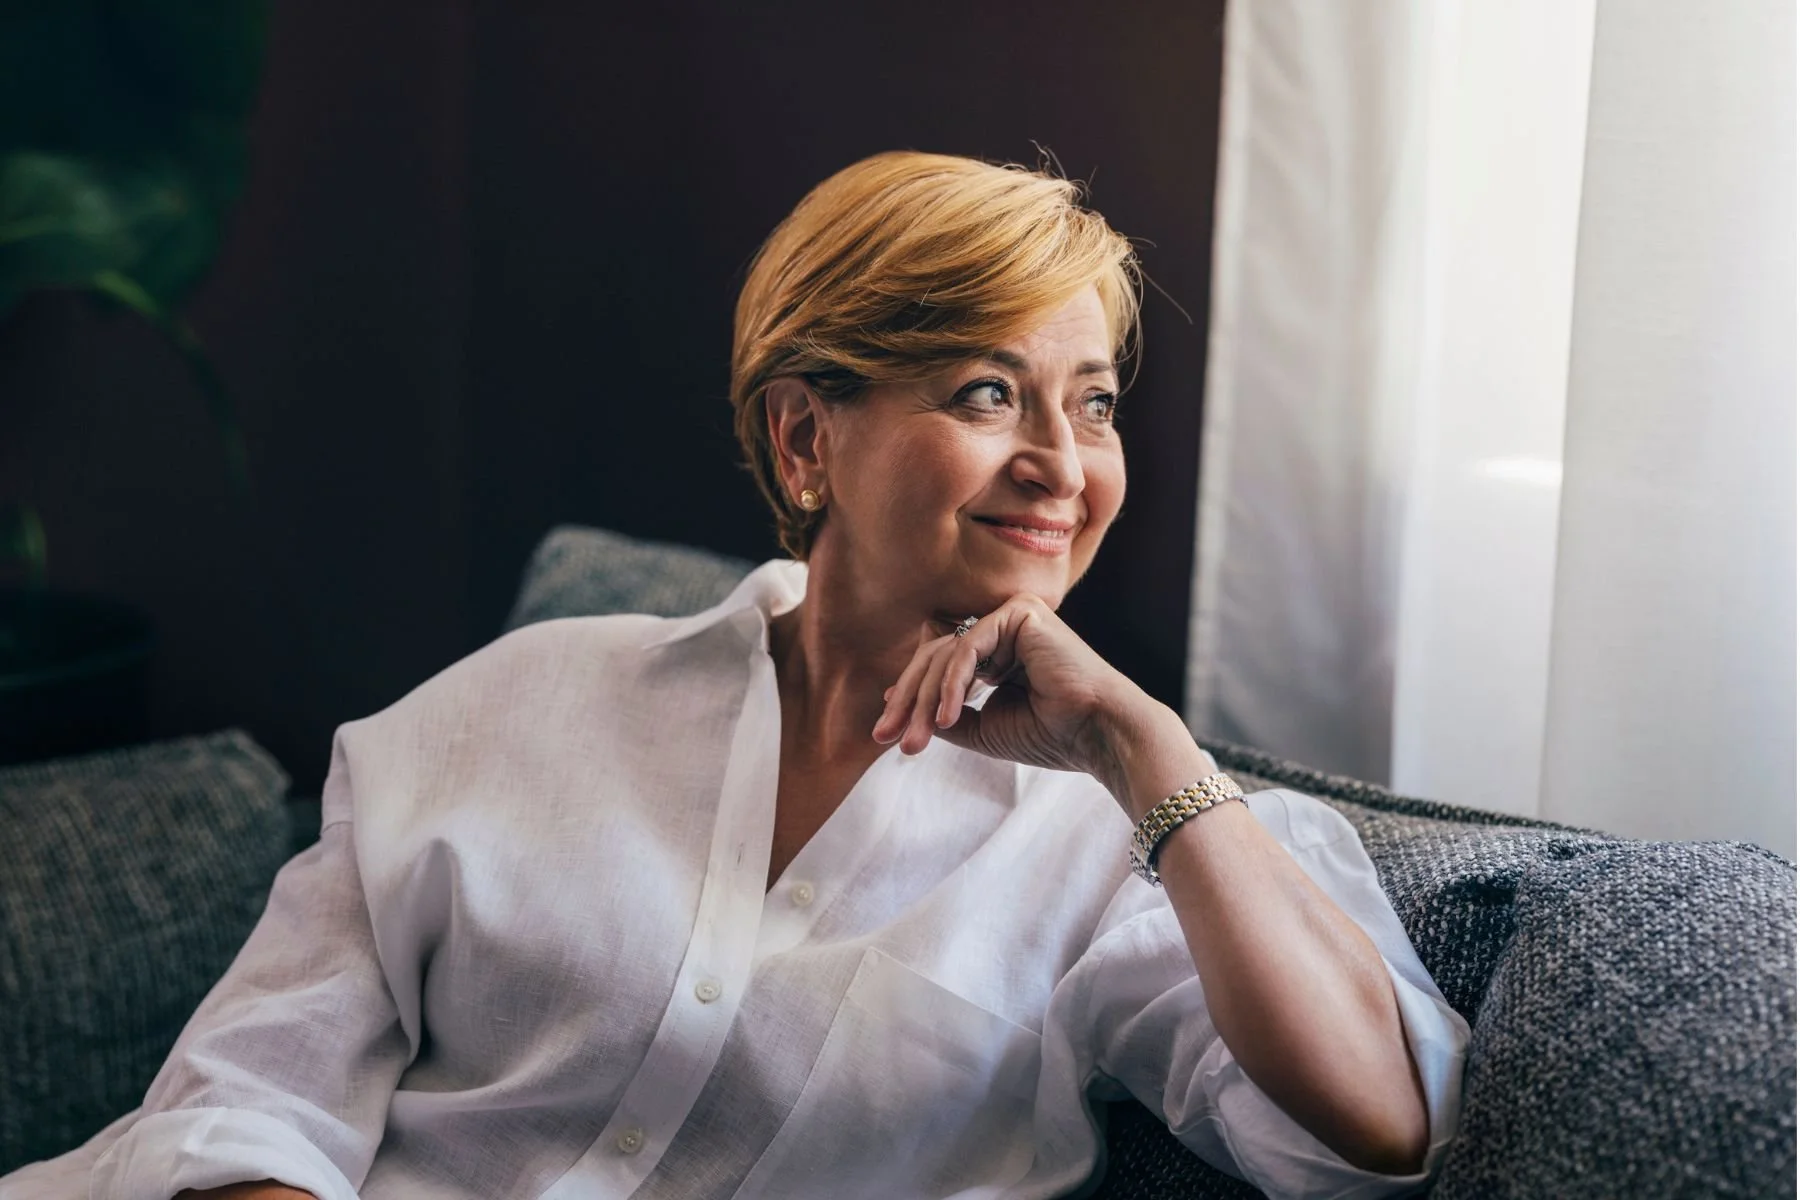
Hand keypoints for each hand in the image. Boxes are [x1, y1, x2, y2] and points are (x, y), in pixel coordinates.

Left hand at [870, 593, 1161, 803]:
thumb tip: (897, 705)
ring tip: (914, 741)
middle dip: (907, 700)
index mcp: (1000, 652)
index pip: (940, 666)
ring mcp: (1012, 615)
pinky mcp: (1020, 612)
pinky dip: (951, 685)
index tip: (885, 731)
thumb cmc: (1052, 735)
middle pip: (935, 657)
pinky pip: (967, 646)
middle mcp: (1005, 628)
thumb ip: (946, 715)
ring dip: (923, 699)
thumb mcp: (983, 728)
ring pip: (945, 653)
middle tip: (886, 737)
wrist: (1100, 735)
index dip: (909, 698)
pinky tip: (945, 718)